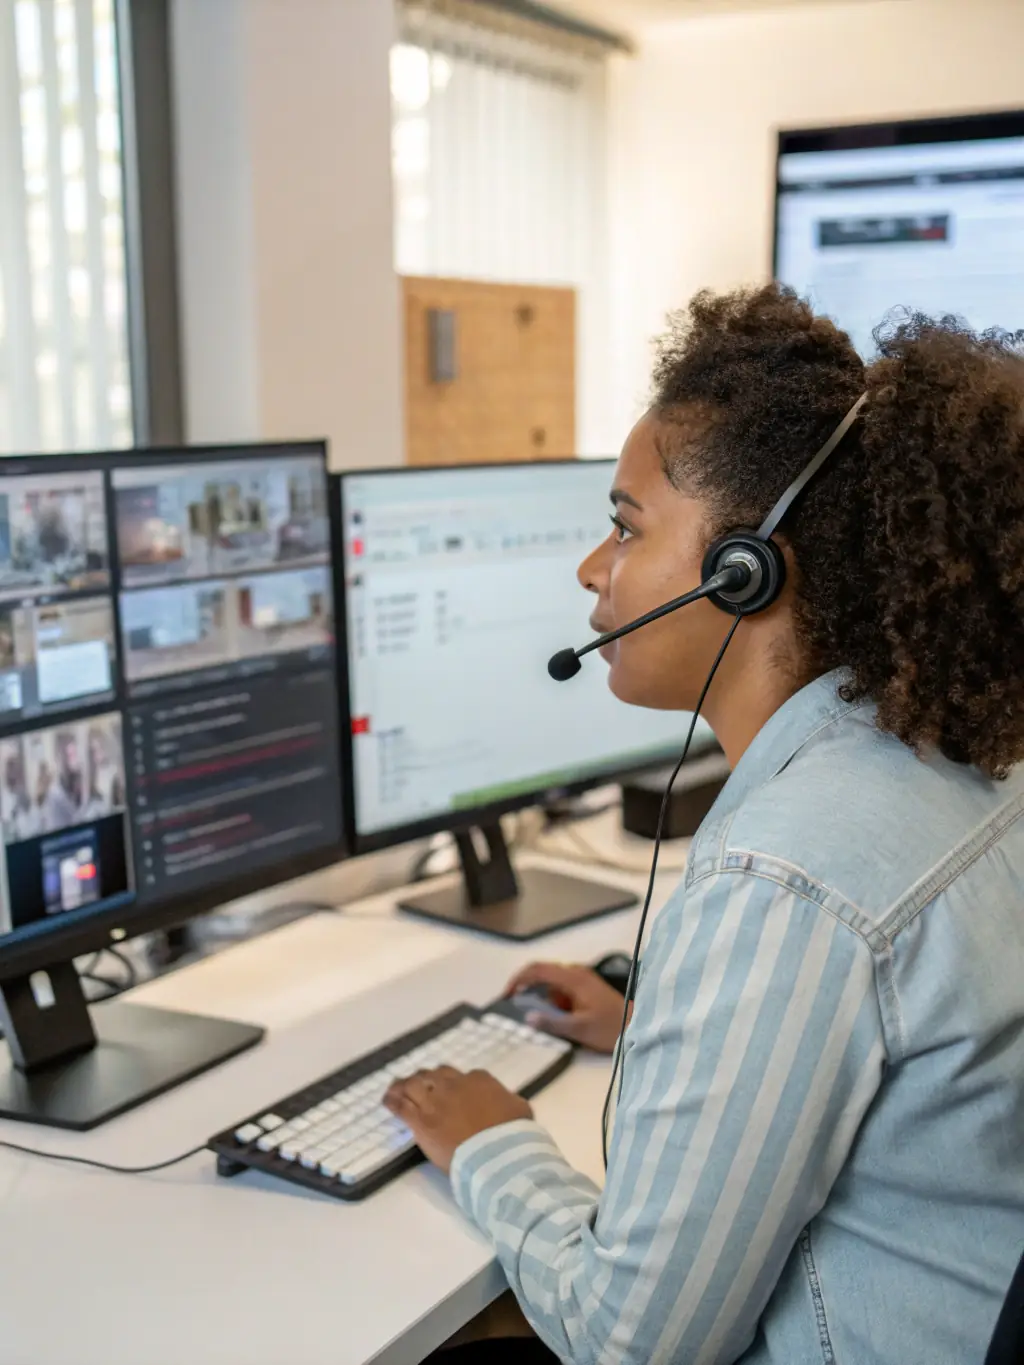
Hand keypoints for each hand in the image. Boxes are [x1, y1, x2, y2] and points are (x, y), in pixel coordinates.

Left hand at [384, 1066, 531, 1173]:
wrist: (497, 1155)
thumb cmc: (513, 1135)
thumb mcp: (520, 1109)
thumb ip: (508, 1101)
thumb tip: (506, 1102)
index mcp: (479, 1080)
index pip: (461, 1075)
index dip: (454, 1084)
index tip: (452, 1092)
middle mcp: (454, 1085)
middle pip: (434, 1075)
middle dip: (427, 1079)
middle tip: (421, 1086)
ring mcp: (435, 1102)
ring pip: (413, 1085)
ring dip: (405, 1085)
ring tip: (396, 1089)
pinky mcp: (421, 1121)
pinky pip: (401, 1105)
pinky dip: (392, 1101)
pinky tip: (387, 1100)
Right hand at [504, 962, 631, 1053]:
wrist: (637, 1026)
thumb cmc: (609, 1028)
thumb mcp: (579, 1029)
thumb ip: (552, 1023)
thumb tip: (527, 1017)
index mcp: (573, 978)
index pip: (538, 970)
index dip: (518, 979)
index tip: (507, 995)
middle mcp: (576, 972)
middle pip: (543, 972)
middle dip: (528, 989)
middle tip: (519, 1008)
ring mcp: (582, 978)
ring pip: (552, 981)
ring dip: (545, 998)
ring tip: (548, 1020)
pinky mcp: (586, 986)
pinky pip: (562, 987)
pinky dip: (555, 1000)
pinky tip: (561, 1017)